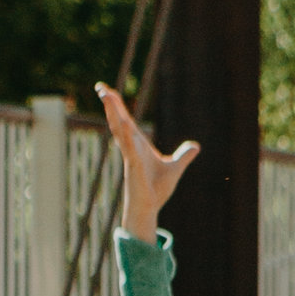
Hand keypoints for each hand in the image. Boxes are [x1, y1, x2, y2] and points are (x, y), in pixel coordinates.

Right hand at [97, 84, 196, 243]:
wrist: (150, 208)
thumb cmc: (157, 191)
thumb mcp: (175, 168)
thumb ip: (183, 156)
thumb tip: (195, 147)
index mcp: (137, 146)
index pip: (125, 121)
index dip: (116, 107)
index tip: (107, 93)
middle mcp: (131, 148)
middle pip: (117, 120)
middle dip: (110, 104)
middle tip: (99, 86)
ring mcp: (130, 155)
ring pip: (119, 129)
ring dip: (113, 112)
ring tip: (106, 95)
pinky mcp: (133, 166)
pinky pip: (128, 147)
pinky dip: (125, 134)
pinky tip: (122, 121)